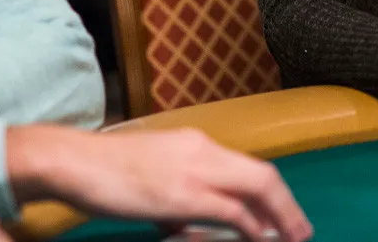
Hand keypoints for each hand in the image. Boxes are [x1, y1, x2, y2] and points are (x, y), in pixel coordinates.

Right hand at [7, 126, 312, 241]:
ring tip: (293, 236)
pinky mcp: (183, 194)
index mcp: (197, 144)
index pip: (247, 166)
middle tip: (302, 230)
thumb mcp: (152, 175)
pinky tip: (260, 238)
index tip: (285, 213)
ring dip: (278, 216)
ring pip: (256, 187)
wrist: (75, 161)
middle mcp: (204, 151)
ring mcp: (195, 171)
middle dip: (287, 205)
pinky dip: (250, 225)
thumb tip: (190, 226)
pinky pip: (230, 210)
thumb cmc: (106, 170)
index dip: (272, 192)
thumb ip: (177, 197)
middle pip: (263, 174)